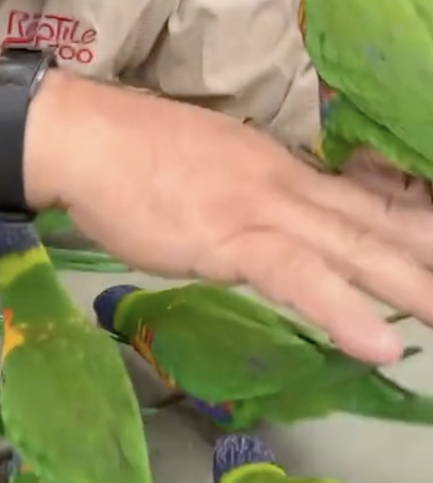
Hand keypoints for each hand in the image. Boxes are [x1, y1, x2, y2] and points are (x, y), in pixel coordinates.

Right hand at [25, 71, 432, 365]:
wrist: (84, 136)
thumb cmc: (131, 152)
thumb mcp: (205, 167)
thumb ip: (243, 191)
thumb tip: (261, 218)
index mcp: (278, 165)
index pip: (358, 195)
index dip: (405, 218)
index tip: (430, 234)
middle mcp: (284, 183)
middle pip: (372, 222)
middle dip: (423, 250)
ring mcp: (262, 208)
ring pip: (352, 249)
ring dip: (409, 285)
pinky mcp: (231, 239)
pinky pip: (298, 278)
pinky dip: (342, 311)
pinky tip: (380, 346)